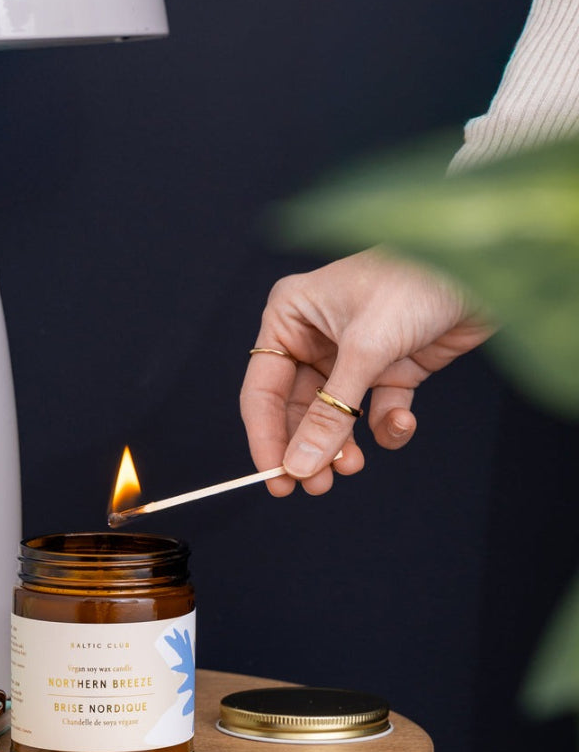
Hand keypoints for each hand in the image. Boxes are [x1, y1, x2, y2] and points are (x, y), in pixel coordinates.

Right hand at [239, 248, 493, 495]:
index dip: (265, 437)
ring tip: (349, 469)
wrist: (489, 265)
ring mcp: (353, 354)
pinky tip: (401, 424)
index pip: (262, 389)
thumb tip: (298, 465)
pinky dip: (386, 427)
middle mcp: (314, 336)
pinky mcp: (391, 368)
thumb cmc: (415, 282)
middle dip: (306, 447)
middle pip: (295, 408)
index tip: (274, 478)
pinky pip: (376, 411)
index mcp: (289, 317)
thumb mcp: (366, 350)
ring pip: (335, 416)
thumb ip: (330, 414)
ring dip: (342, 445)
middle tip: (313, 486)